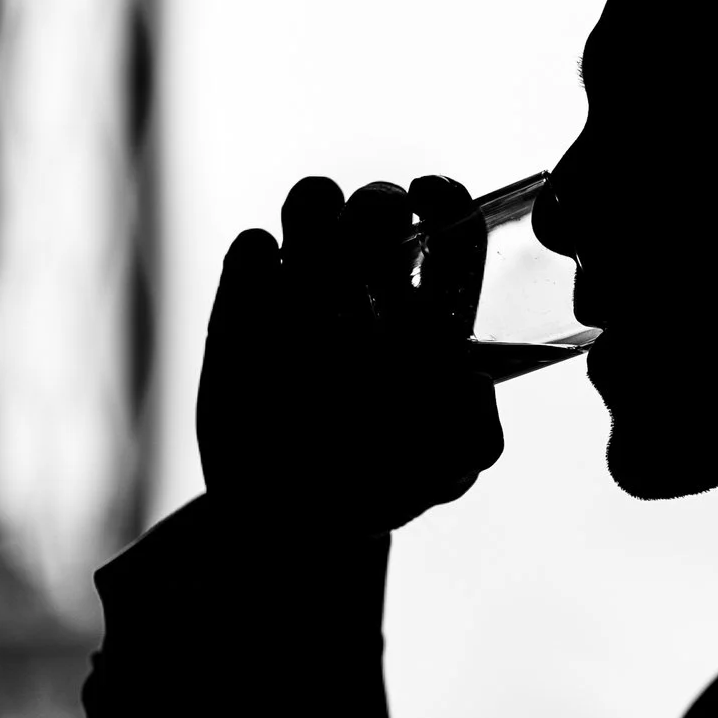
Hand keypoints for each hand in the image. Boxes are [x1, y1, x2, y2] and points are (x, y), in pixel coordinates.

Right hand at [197, 174, 499, 540]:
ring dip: (316, 215)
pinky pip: (251, 248)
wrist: (284, 520)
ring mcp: (302, 288)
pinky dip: (260, 263)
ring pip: (314, 202)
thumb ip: (476, 432)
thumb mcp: (444, 470)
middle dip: (377, 207)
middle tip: (370, 252)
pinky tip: (265, 315)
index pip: (451, 227)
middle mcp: (368, 284)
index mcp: (429, 310)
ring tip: (313, 279)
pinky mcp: (241, 306)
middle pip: (379, 204)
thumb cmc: (378, 485)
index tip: (429, 197)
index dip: (447, 200)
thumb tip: (472, 378)